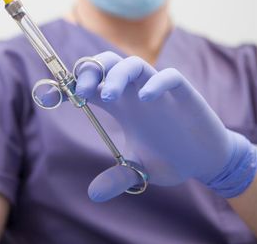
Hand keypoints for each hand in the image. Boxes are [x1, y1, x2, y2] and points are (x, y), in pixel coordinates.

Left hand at [75, 51, 256, 201]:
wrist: (207, 161)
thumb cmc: (172, 158)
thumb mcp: (140, 170)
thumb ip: (118, 177)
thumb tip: (94, 193)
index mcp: (121, 104)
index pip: (91, 84)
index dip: (69, 86)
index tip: (49, 95)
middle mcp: (136, 92)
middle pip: (109, 63)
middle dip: (91, 71)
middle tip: (81, 92)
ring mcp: (158, 91)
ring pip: (135, 64)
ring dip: (118, 75)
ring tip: (107, 96)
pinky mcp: (183, 94)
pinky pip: (170, 78)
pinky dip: (158, 83)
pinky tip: (147, 99)